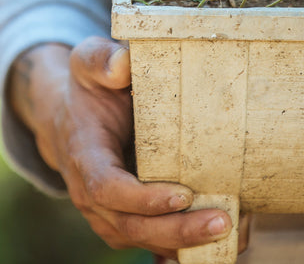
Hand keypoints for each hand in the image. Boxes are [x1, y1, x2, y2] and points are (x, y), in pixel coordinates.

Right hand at [8, 38, 248, 259]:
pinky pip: (154, 243)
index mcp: (84, 154)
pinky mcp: (125, 223)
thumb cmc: (89, 89)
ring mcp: (106, 214)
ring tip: (233, 231)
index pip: (107, 187)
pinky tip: (224, 240)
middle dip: (176, 230)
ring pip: (144, 240)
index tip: (183, 193)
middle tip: (222, 221)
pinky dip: (187, 246)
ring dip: (186, 243)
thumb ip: (101, 59)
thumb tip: (123, 64)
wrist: (70, 119)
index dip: (143, 198)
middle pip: (130, 226)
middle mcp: (89, 194)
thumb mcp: (87, 62)